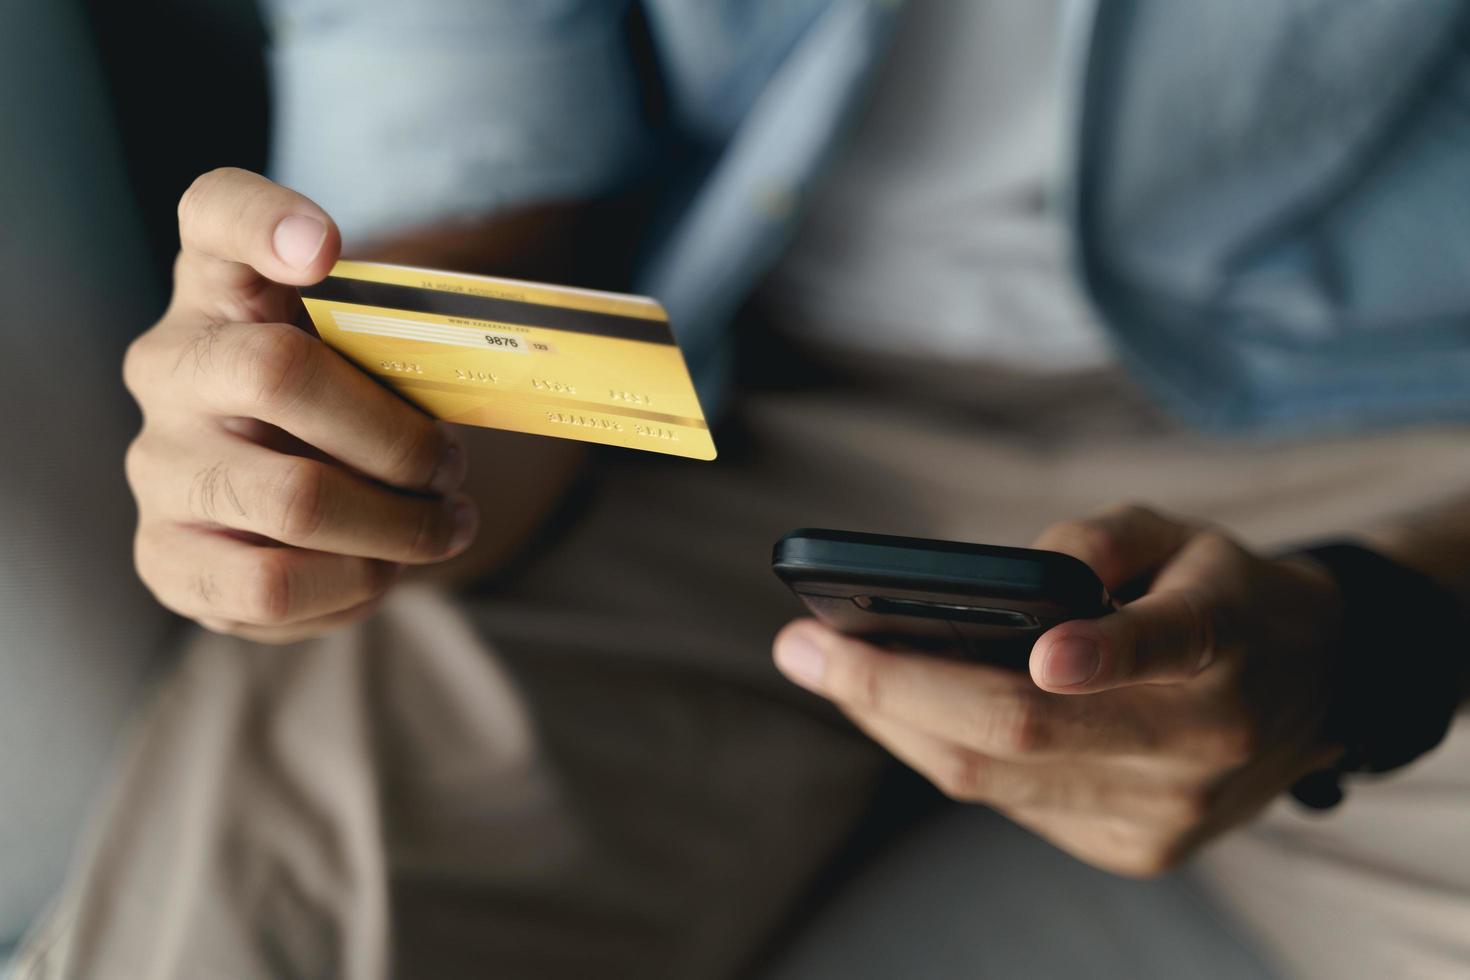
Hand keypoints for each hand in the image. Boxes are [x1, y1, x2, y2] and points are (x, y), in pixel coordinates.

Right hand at [123, 168, 477, 642]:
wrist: (302, 503)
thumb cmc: (357, 408)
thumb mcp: (380, 353)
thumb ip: (410, 339)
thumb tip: (500, 366)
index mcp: (226, 286)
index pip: (215, 211)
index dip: (263, 221)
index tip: (326, 249)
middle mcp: (172, 364)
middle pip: (277, 373)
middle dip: (400, 436)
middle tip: (451, 467)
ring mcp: (157, 462)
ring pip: (293, 500)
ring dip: (397, 526)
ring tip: (439, 527)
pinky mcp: (166, 556)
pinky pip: (270, 587)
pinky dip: (353, 586)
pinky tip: (381, 570)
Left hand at [772, 505, 1345, 875]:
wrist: (1316, 690)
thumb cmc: (1225, 593)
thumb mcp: (1184, 534)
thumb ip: (1104, 537)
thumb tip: (1005, 576)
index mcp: (1230, 644)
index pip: (1172, 644)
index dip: (1103, 651)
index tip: (1038, 646)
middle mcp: (1201, 744)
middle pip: (1029, 734)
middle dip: (896, 690)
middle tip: (801, 646)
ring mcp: (1166, 814)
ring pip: (998, 780)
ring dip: (895, 723)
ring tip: (823, 666)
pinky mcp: (1136, 851)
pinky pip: (1008, 804)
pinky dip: (939, 750)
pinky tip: (895, 708)